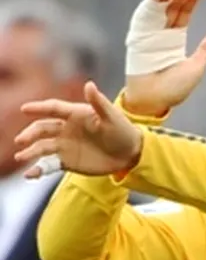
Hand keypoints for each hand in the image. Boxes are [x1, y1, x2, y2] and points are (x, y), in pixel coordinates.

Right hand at [14, 81, 143, 177]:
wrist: (130, 154)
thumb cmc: (122, 130)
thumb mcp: (112, 116)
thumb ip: (99, 102)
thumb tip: (89, 85)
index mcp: (74, 114)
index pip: (53, 109)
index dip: (39, 108)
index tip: (25, 109)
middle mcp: (65, 129)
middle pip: (42, 128)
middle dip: (30, 133)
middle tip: (21, 140)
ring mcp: (64, 145)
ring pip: (42, 147)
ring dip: (30, 151)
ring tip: (21, 157)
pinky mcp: (66, 161)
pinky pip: (48, 164)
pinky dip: (38, 169)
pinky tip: (30, 174)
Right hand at [122, 0, 205, 117]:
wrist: (154, 100)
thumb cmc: (174, 89)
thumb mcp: (195, 68)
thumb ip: (205, 51)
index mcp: (176, 39)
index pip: (184, 14)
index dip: (191, 0)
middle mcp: (162, 33)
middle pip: (173, 7)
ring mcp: (149, 34)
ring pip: (159, 9)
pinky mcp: (138, 37)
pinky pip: (143, 16)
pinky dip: (151, 4)